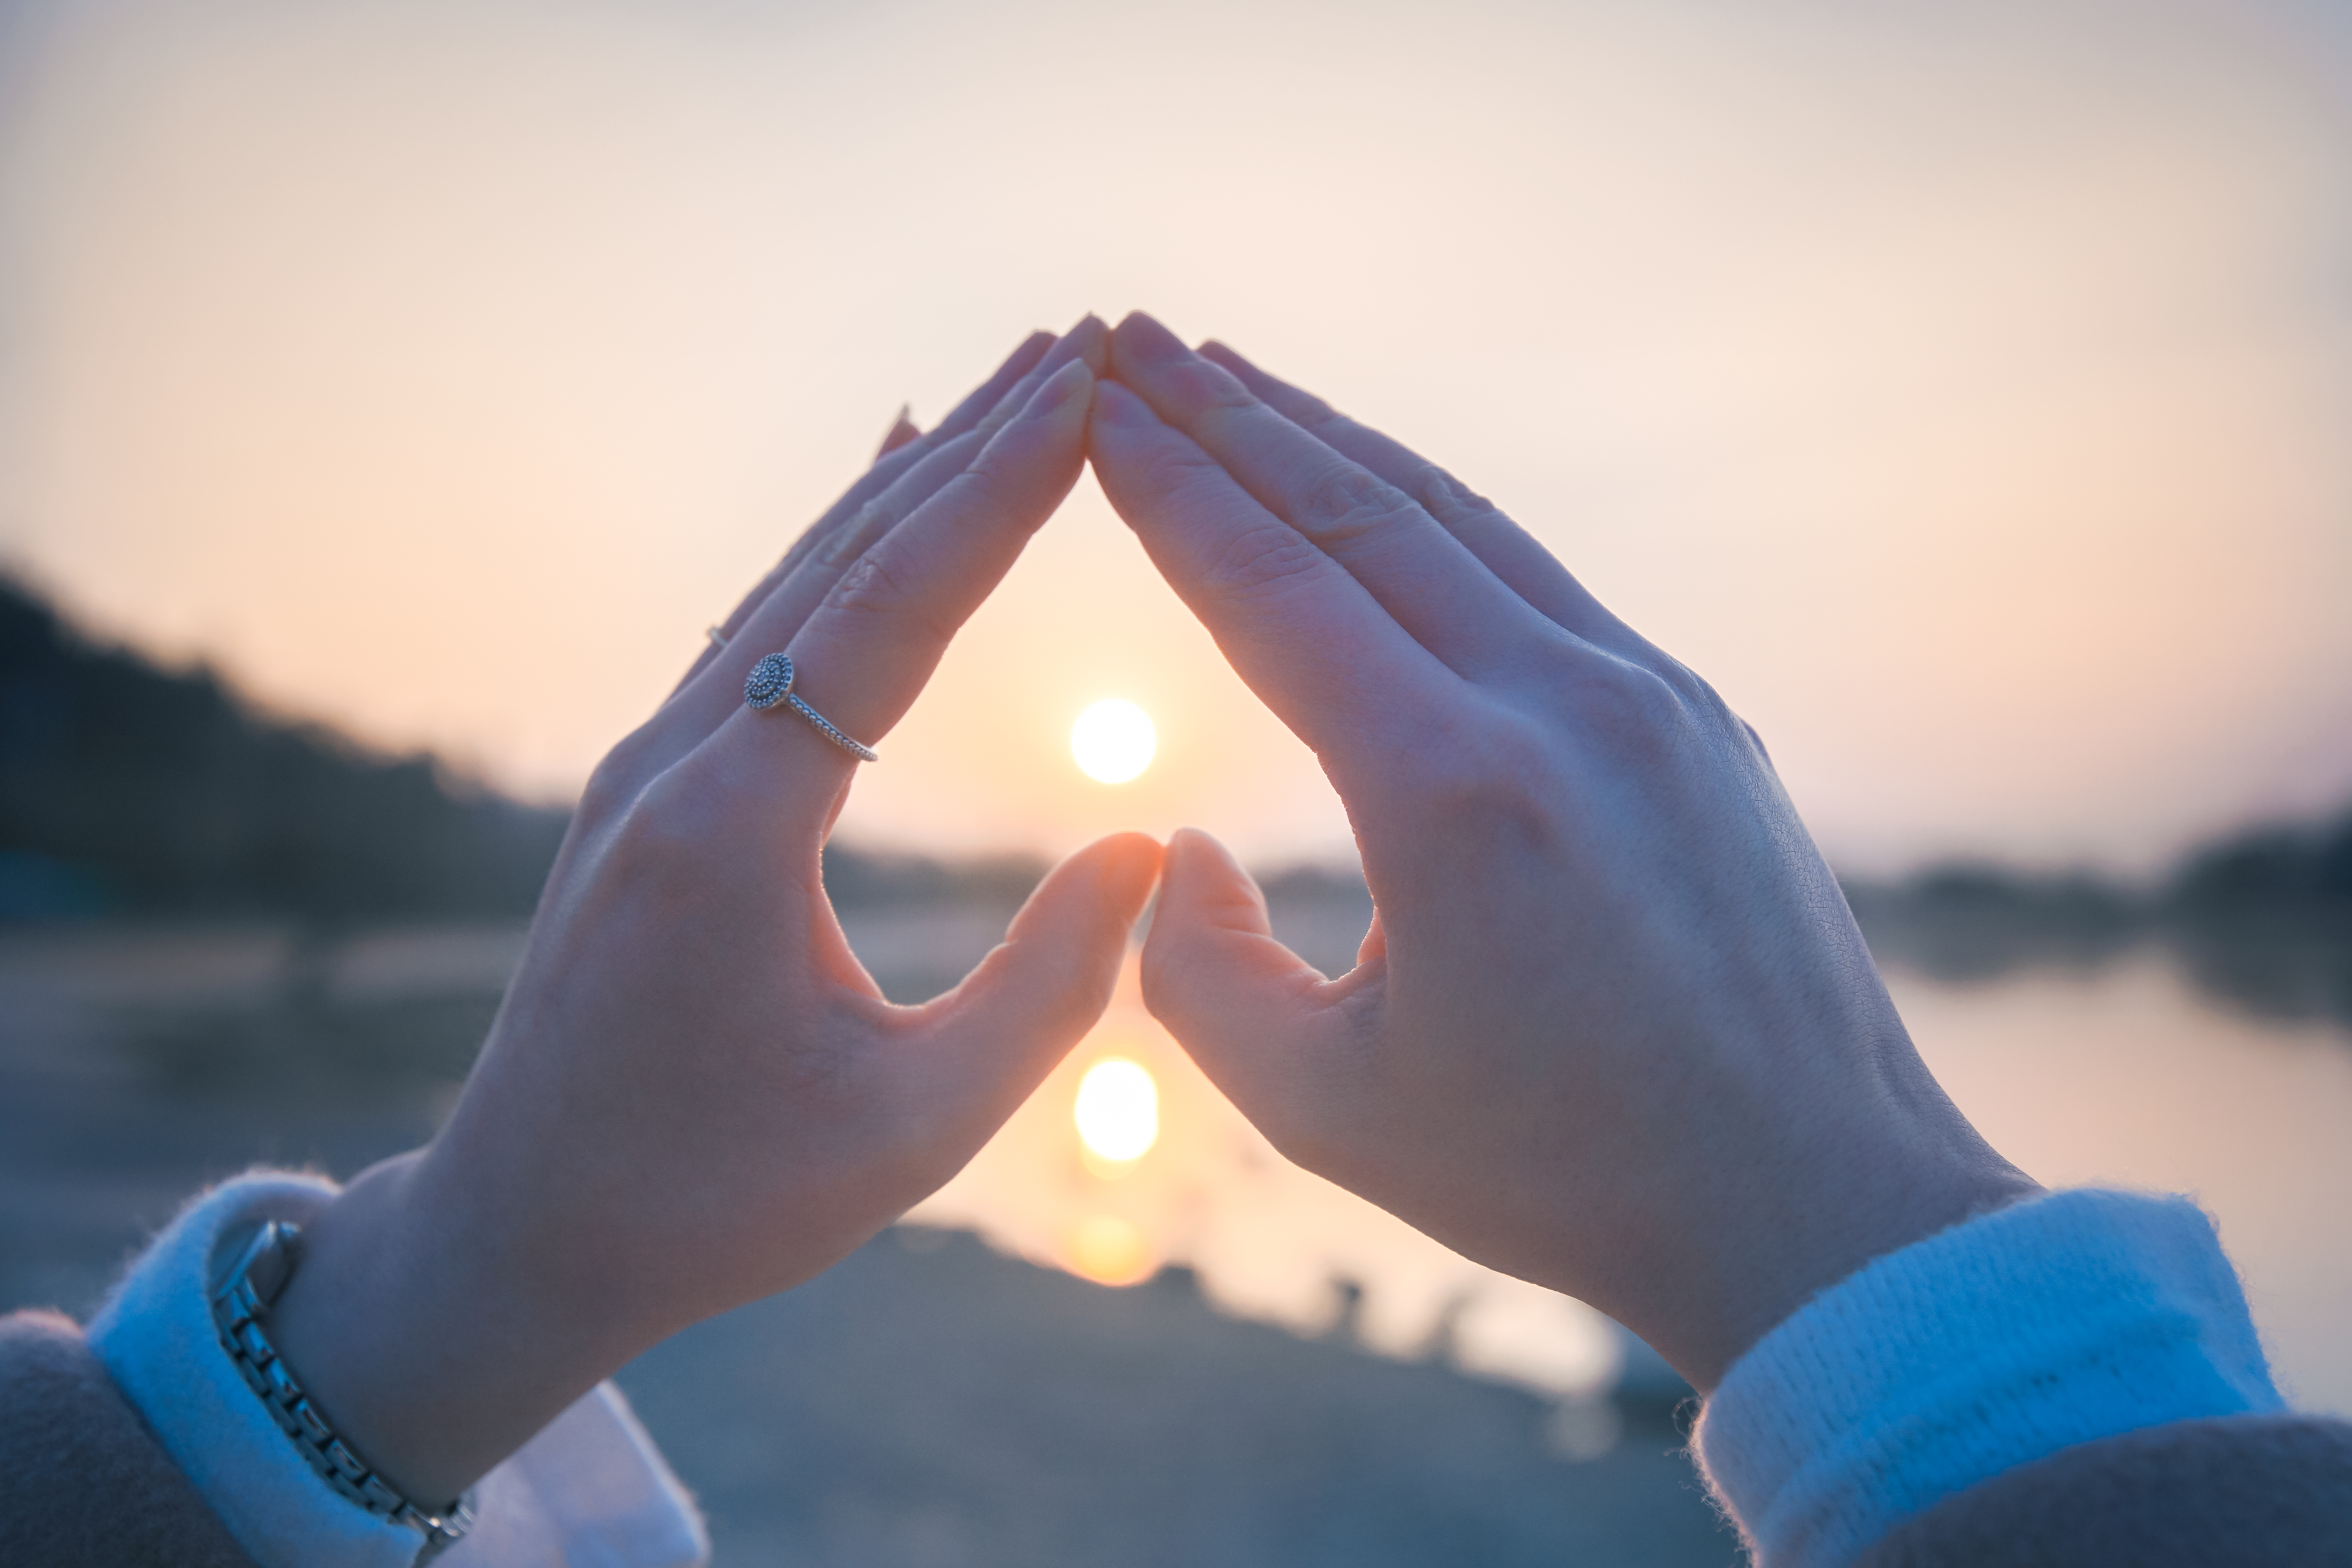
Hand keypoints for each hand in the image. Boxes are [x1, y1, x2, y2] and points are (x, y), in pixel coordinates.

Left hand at [268, 318, 1162, 1502]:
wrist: (521, 1234)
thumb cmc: (718, 1204)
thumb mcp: (911, 1127)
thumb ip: (1043, 988)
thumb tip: (1144, 844)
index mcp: (732, 830)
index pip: (889, 613)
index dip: (998, 497)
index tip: (1086, 394)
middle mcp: (674, 763)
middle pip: (841, 559)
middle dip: (971, 446)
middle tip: (1081, 343)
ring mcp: (648, 764)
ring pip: (796, 580)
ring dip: (910, 483)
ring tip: (1013, 392)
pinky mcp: (649, 785)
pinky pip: (762, 627)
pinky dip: (843, 547)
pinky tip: (887, 490)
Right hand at [1086, 311, 2037, 1390]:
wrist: (1812, 1203)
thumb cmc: (1559, 1175)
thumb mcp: (1325, 1105)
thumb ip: (1204, 968)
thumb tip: (1180, 841)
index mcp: (1457, 793)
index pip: (1275, 590)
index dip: (1170, 490)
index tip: (1096, 407)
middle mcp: (1562, 707)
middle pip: (1361, 514)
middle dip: (1231, 418)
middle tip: (1133, 340)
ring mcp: (1648, 697)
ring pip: (1458, 523)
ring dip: (1335, 442)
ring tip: (1237, 381)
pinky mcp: (1697, 718)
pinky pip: (1538, 580)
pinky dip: (1436, 519)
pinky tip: (1384, 501)